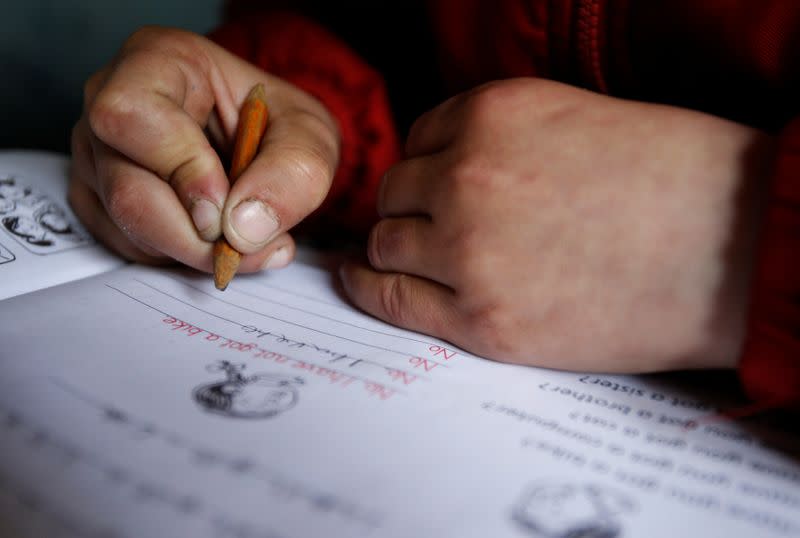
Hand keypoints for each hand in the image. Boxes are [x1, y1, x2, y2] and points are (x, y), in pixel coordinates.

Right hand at [70, 26, 338, 271]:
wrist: (260, 140)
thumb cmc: (275, 123)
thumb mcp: (309, 136)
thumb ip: (293, 173)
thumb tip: (243, 227)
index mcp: (155, 62)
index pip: (132, 115)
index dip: (182, 170)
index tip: (227, 207)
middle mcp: (109, 104)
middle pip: (126, 188)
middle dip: (194, 235)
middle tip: (248, 245)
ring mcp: (95, 155)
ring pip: (125, 226)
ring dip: (193, 252)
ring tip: (247, 242)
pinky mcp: (98, 199)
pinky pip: (125, 246)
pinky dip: (177, 258)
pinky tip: (215, 241)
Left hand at [340, 78, 774, 372]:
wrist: (734, 252)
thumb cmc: (674, 183)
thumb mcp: (580, 121)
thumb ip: (503, 139)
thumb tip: (443, 170)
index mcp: (495, 113)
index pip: (421, 137)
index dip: (430, 167)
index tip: (437, 189)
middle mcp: (469, 175)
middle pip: (395, 192)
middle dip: (411, 208)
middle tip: (433, 229)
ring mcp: (470, 250)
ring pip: (386, 243)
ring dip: (397, 249)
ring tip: (420, 262)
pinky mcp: (483, 320)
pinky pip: (391, 299)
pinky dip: (371, 290)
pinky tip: (366, 285)